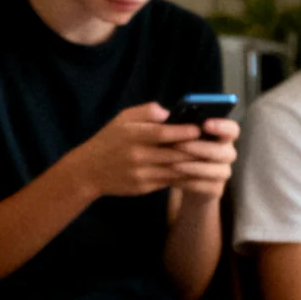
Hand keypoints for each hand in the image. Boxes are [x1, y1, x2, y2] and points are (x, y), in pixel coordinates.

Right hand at [58, 103, 204, 199]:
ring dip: (194, 165)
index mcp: (132, 135)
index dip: (182, 131)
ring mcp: (141, 173)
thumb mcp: (122, 119)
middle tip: (212, 143)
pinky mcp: (144, 187)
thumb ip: (146, 111)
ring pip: (175, 170)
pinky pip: (169, 182)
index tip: (199, 128)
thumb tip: (170, 113)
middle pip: (173, 153)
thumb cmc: (109, 140)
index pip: (162, 133)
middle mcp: (137, 155)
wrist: (88, 171)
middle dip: (195, 149)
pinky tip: (195, 171)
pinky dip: (184, 176)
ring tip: (209, 158)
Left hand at [168, 118, 239, 198]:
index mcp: (222, 135)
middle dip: (200, 148)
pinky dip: (190, 182)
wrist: (178, 177)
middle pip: (225, 151)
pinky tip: (173, 178)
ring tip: (172, 163)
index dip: (222, 126)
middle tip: (177, 145)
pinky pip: (208, 186)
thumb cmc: (177, 148)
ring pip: (218, 170)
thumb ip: (178, 125)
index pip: (232, 129)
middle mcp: (227, 153)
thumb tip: (166, 116)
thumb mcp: (176, 135)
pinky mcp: (216, 188)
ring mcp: (223, 171)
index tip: (205, 123)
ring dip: (194, 166)